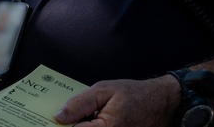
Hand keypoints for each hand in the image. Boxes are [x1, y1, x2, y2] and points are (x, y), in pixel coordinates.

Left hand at [53, 75, 181, 126]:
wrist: (162, 103)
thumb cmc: (135, 95)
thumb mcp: (103, 90)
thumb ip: (79, 103)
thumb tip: (59, 116)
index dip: (63, 125)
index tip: (51, 120)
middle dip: (72, 125)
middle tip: (63, 118)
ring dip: (83, 125)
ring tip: (80, 116)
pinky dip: (92, 125)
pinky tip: (90, 120)